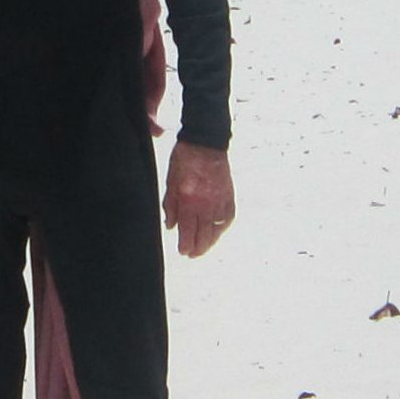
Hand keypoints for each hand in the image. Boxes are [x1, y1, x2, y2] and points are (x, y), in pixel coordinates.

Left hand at [163, 141, 233, 257]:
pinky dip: (222, 228)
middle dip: (197, 247)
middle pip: (203, 233)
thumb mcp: (170, 182)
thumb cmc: (184, 159)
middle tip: (192, 255)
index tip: (183, 252)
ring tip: (203, 248)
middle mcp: (206, 203)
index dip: (186, 244)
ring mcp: (220, 200)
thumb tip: (170, 226)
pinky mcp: (229, 195)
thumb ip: (170, 206)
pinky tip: (217, 232)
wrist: (205, 143)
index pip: (187, 230)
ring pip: (217, 229)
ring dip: (210, 241)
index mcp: (189, 200)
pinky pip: (227, 217)